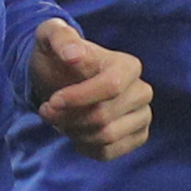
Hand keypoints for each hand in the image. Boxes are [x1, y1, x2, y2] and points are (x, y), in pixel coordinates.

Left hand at [30, 18, 150, 161]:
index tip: (52, 101)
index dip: (78, 97)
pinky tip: (74, 131)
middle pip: (104, 116)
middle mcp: (142, 91)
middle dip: (69, 117)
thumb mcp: (50, 37)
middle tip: (47, 110)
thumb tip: (73, 54)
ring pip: (107, 137)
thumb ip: (60, 37)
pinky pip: (109, 153)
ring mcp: (142, 116)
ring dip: (74, 132)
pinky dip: (84, 146)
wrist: (61, 80)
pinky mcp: (136, 137)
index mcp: (128, 65)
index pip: (111, 86)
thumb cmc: (58, 58)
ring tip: (60, 119)